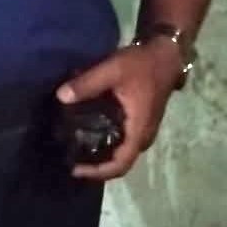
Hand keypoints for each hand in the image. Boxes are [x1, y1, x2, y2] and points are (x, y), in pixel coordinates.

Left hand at [56, 39, 185, 180]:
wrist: (165, 54)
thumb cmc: (142, 65)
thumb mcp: (112, 70)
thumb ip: (87, 84)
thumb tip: (61, 97)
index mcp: (139, 130)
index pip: (121, 164)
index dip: (98, 172)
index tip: (75, 170)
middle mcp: (143, 135)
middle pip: (119, 162)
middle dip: (95, 164)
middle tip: (68, 156)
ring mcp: (143, 129)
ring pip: (121, 151)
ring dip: (100, 153)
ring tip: (73, 146)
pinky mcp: (140, 121)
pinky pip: (122, 139)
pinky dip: (105, 141)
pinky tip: (85, 130)